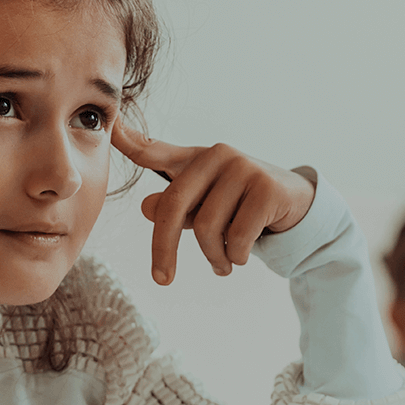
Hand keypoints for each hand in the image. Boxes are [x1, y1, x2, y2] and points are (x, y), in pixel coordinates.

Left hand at [112, 121, 316, 284]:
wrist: (295, 204)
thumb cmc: (241, 205)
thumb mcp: (205, 205)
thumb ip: (176, 206)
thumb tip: (146, 207)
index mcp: (195, 159)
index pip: (154, 150)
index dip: (129, 140)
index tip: (110, 125)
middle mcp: (217, 155)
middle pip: (173, 207)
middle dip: (164, 249)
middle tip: (162, 278)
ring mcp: (242, 168)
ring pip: (207, 229)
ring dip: (213, 257)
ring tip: (223, 263)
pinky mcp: (266, 187)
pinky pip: (237, 237)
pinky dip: (236, 256)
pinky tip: (242, 256)